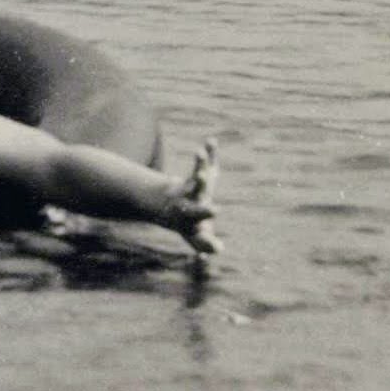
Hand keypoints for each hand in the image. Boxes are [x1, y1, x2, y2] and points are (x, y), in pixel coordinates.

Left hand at [170, 138, 219, 256]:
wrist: (172, 210)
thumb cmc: (190, 227)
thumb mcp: (197, 240)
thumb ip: (208, 245)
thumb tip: (217, 250)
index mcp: (192, 216)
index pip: (198, 216)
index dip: (206, 214)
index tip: (216, 214)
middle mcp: (192, 199)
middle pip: (195, 191)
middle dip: (199, 184)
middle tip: (202, 175)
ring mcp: (194, 186)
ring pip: (197, 173)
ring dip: (200, 162)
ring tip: (200, 151)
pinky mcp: (199, 175)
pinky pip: (206, 162)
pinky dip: (210, 152)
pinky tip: (212, 140)